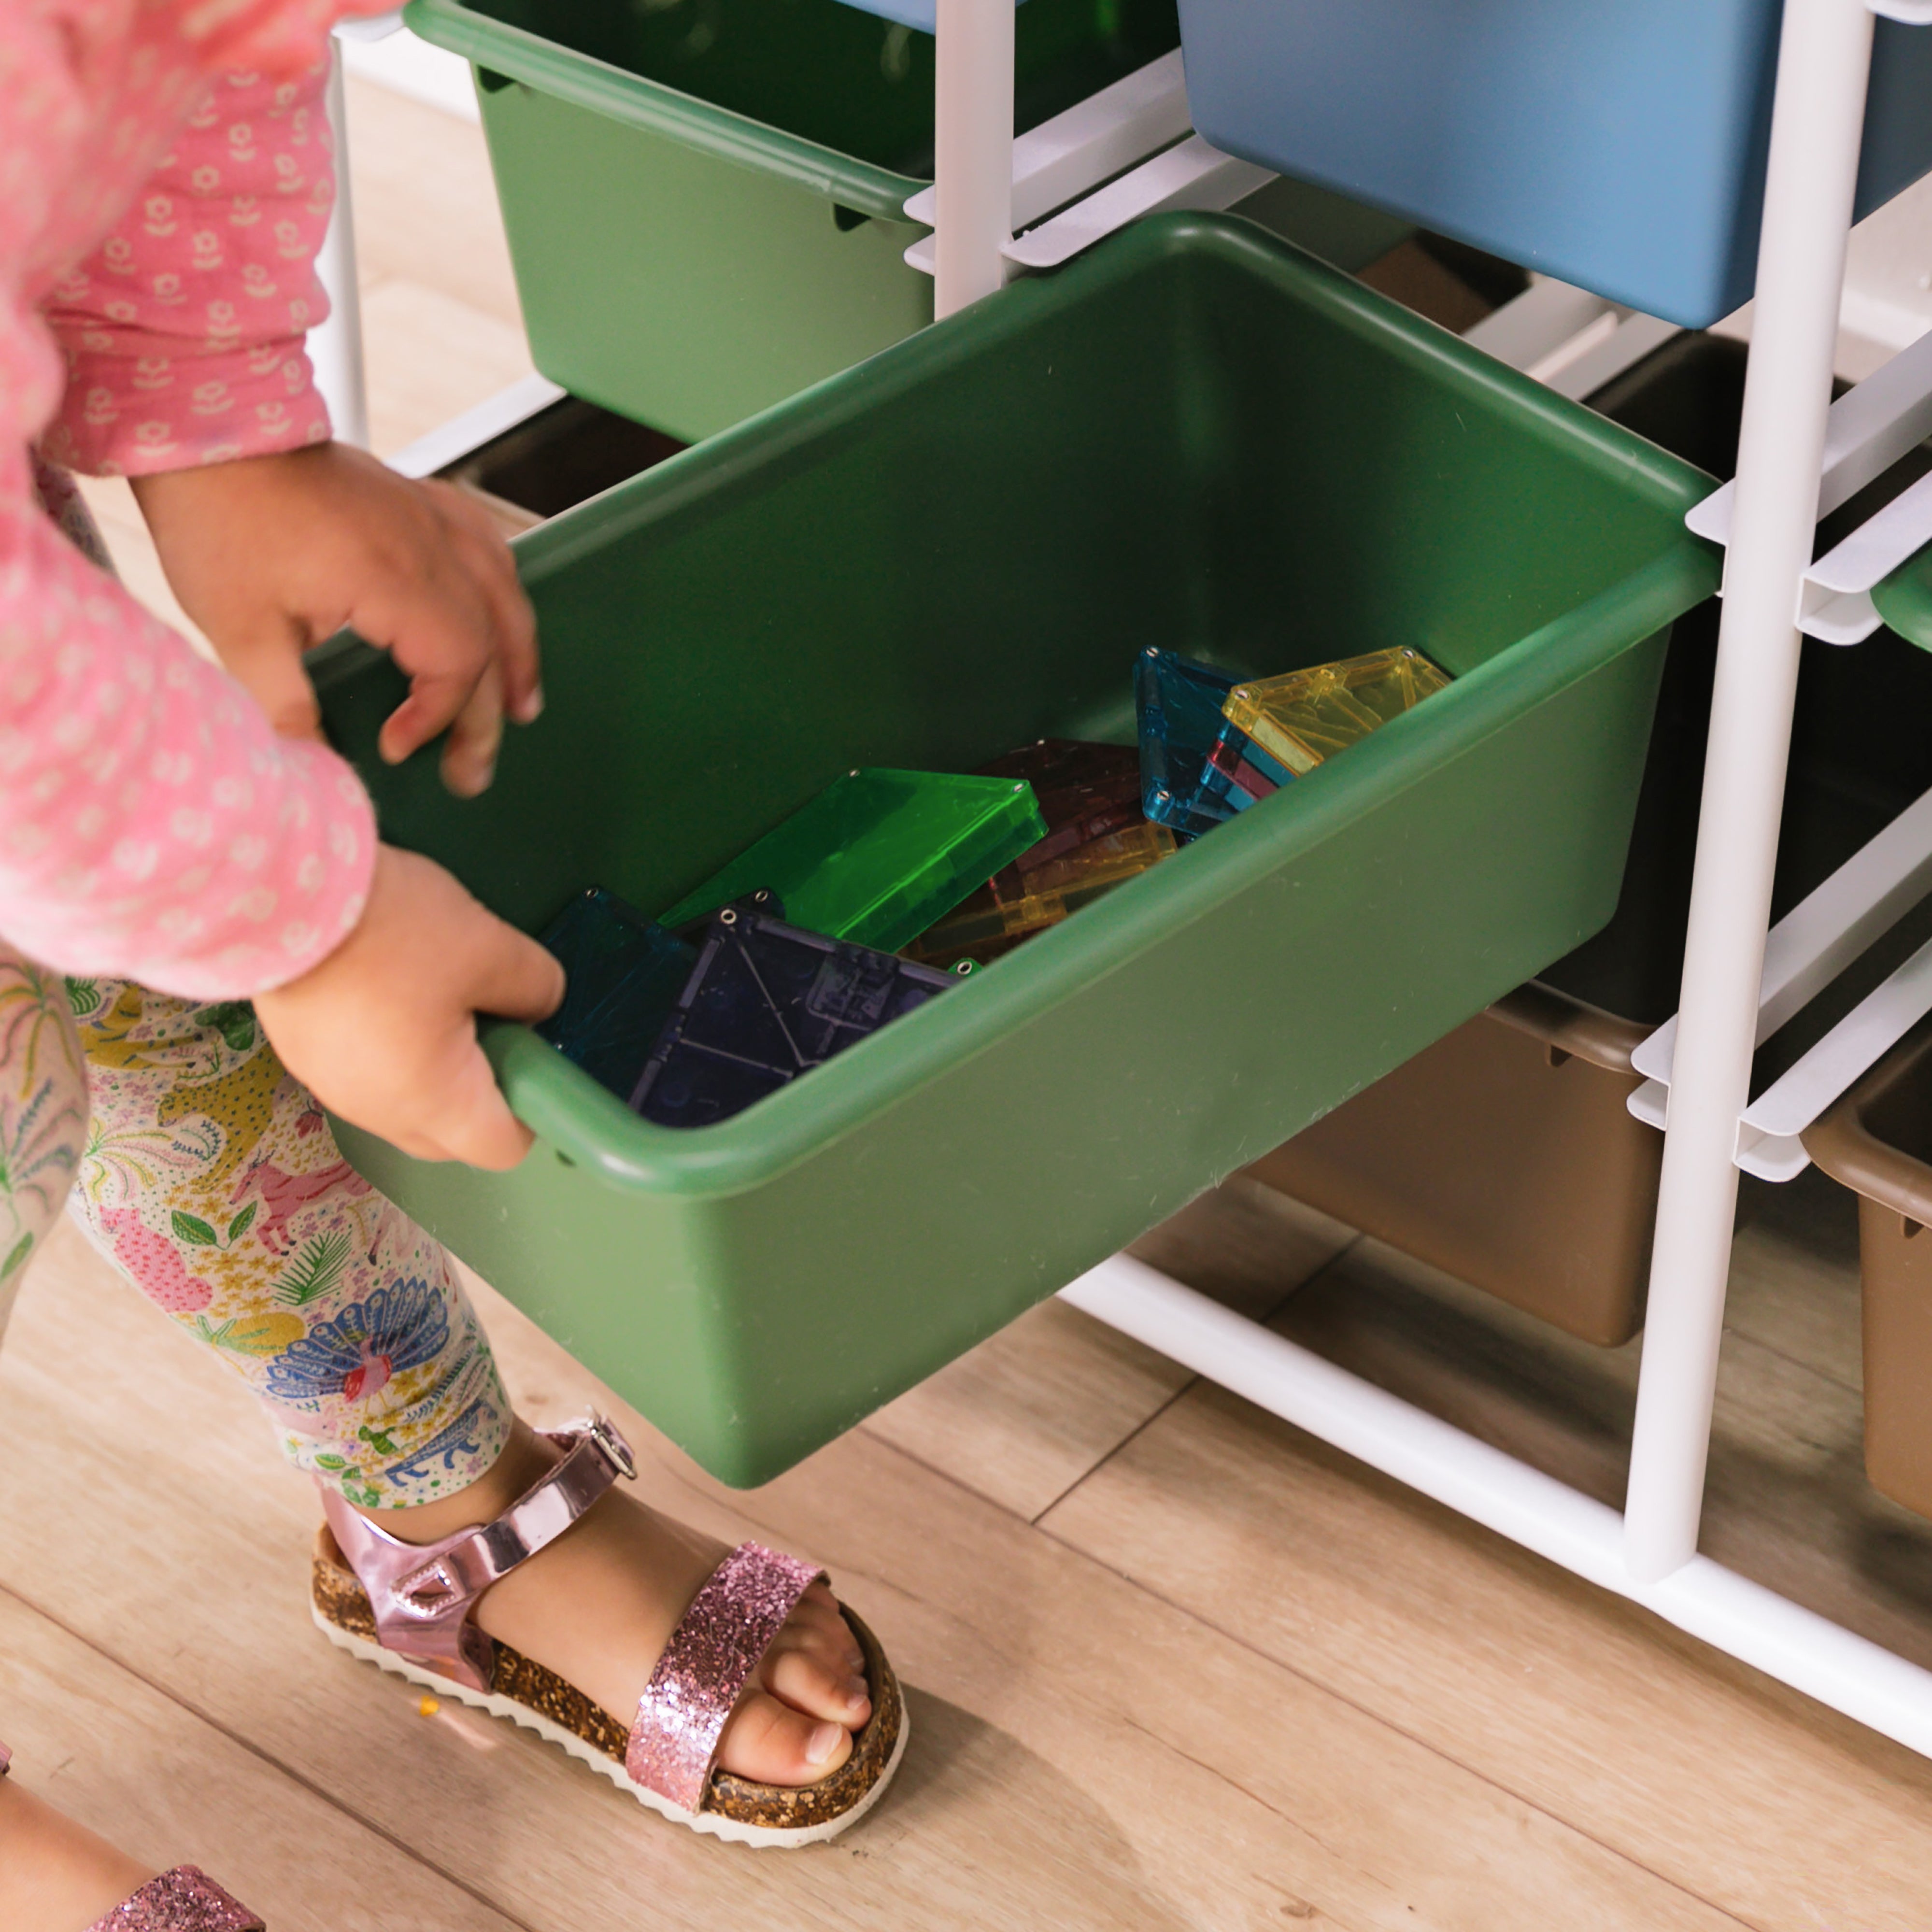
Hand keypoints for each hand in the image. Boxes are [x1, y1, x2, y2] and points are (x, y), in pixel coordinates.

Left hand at [131, 442, 539, 795]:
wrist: (210, 431)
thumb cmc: (221, 520)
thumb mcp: (238, 627)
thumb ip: (283, 703)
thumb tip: (311, 766)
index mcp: (389, 578)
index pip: (455, 663)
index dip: (437, 717)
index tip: (396, 746)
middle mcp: (426, 545)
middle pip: (492, 640)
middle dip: (485, 714)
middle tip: (469, 770)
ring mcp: (428, 516)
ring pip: (505, 592)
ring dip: (517, 653)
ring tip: (520, 705)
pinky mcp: (416, 499)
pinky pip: (488, 543)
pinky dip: (503, 587)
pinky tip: (503, 611)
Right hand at [254, 845, 563, 1168]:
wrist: (281, 896)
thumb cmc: (394, 933)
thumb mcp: (489, 948)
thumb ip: (534, 988)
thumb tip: (539, 1007)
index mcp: (433, 1103)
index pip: (502, 1147)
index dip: (533, 1109)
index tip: (534, 1055)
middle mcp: (379, 1113)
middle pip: (451, 1135)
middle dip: (483, 1092)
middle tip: (488, 1018)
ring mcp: (332, 1087)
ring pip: (406, 1102)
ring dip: (434, 1067)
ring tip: (435, 992)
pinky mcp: (302, 1054)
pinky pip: (364, 1070)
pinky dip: (389, 1046)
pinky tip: (387, 985)